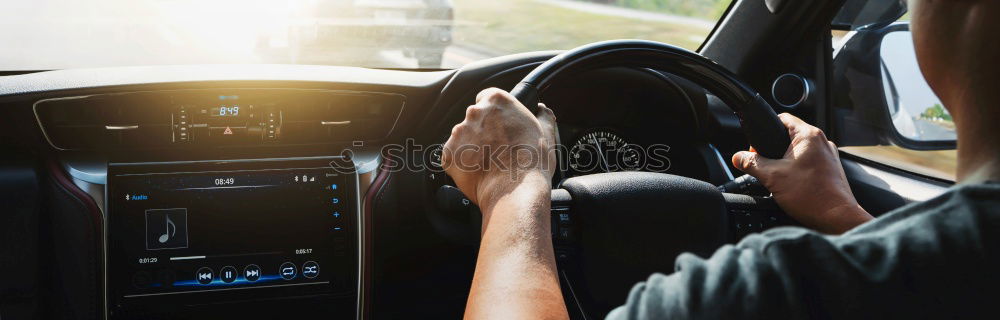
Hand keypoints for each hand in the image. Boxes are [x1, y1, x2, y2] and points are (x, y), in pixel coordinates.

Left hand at [441, 88, 556, 211]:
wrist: (515, 191)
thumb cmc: (532, 162)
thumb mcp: (546, 132)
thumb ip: (543, 115)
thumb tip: (542, 110)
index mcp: (496, 101)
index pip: (486, 97)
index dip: (493, 112)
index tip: (499, 124)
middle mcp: (475, 113)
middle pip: (474, 118)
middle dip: (483, 131)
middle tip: (498, 148)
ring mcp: (459, 133)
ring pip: (462, 137)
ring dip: (471, 147)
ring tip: (489, 163)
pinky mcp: (449, 154)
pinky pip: (453, 157)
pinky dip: (462, 164)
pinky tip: (478, 172)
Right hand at [732, 113, 872, 233]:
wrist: (836, 218)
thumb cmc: (811, 196)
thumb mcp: (771, 177)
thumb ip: (751, 164)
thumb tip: (738, 158)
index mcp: (808, 136)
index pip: (782, 118)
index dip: (765, 129)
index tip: (757, 147)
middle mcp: (821, 142)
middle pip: (790, 135)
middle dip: (774, 149)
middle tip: (765, 165)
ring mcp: (828, 155)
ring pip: (799, 150)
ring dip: (786, 161)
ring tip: (779, 177)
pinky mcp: (831, 169)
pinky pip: (809, 162)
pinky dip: (798, 169)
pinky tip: (793, 185)